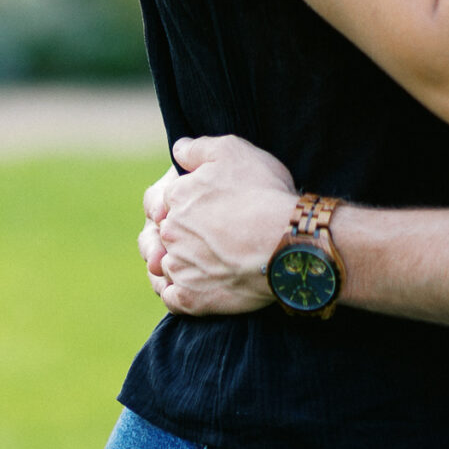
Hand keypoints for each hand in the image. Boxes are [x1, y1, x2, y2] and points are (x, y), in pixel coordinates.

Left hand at [138, 134, 297, 316]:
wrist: (286, 243)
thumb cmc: (263, 193)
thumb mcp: (233, 151)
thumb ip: (198, 149)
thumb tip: (178, 149)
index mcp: (175, 197)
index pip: (162, 199)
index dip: (183, 201)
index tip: (205, 206)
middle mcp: (170, 232)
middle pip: (162, 232)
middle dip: (177, 233)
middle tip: (206, 235)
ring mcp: (179, 267)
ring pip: (164, 265)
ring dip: (176, 263)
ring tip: (201, 262)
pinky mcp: (191, 298)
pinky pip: (171, 298)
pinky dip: (176, 294)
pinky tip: (191, 288)